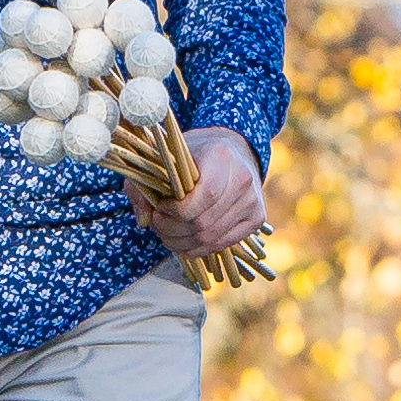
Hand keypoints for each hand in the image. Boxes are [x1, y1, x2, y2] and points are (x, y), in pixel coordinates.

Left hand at [136, 126, 267, 268]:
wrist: (231, 151)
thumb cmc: (193, 155)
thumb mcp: (163, 160)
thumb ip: (144, 185)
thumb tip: (144, 221)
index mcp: (221, 157)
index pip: (203, 196)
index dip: (176, 211)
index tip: (159, 207)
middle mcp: (244, 179)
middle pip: (204, 223)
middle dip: (172, 230)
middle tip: (158, 224)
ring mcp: (253, 201)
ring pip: (211, 238)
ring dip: (182, 243)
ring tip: (167, 234)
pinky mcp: (257, 219)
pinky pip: (223, 244)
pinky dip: (199, 249)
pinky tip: (184, 241)